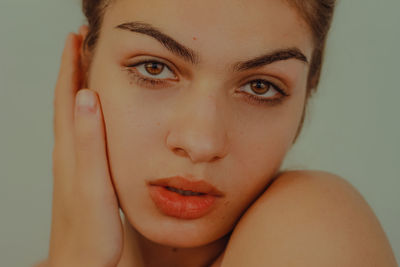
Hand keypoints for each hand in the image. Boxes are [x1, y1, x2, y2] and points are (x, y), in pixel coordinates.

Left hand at [48, 30, 122, 266]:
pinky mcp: (80, 173)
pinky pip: (79, 132)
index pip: (66, 97)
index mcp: (70, 150)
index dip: (70, 65)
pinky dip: (85, 113)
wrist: (79, 263)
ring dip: (77, 88)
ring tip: (88, 70)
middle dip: (71, 69)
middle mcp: (66, 153)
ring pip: (72, 116)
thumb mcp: (92, 185)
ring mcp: (71, 163)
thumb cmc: (89, 232)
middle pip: (65, 101)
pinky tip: (95, 116)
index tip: (76, 37)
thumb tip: (88, 97)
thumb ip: (90, 143)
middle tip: (82, 45)